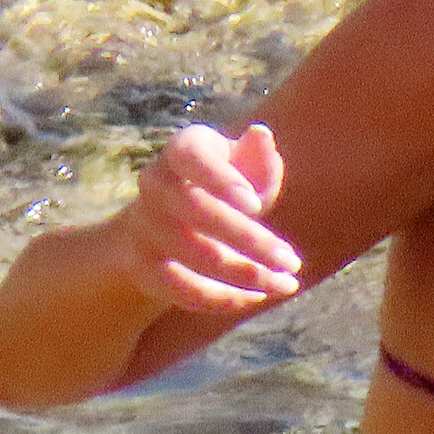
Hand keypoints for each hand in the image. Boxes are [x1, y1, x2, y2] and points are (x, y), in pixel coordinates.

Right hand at [116, 123, 302, 311]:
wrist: (172, 219)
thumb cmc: (226, 187)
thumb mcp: (245, 167)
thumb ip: (258, 157)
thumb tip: (261, 136)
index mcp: (183, 149)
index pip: (191, 157)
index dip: (221, 181)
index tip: (258, 207)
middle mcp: (154, 182)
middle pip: (196, 211)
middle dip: (249, 240)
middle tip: (292, 262)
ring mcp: (142, 225)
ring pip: (192, 255)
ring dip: (244, 275)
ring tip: (286, 284)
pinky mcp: (141, 265)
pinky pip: (179, 288)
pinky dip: (221, 298)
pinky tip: (257, 297)